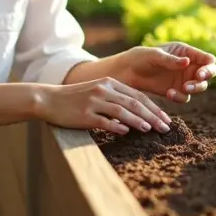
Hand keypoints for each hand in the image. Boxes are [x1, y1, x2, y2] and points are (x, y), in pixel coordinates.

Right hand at [36, 77, 172, 134]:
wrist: (49, 99)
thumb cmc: (75, 98)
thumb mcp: (97, 92)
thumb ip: (116, 99)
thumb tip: (137, 115)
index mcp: (109, 83)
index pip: (138, 95)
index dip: (154, 108)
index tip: (166, 119)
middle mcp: (104, 90)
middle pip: (134, 103)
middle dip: (152, 116)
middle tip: (165, 128)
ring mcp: (94, 102)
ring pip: (122, 111)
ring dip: (139, 121)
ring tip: (151, 129)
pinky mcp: (84, 115)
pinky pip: (105, 121)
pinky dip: (117, 126)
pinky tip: (127, 132)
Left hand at [117, 42, 215, 102]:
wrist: (127, 73)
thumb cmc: (140, 57)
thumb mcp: (154, 55)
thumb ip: (171, 60)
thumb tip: (187, 62)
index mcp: (185, 52)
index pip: (206, 58)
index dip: (208, 65)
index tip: (201, 72)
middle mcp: (188, 66)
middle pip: (208, 73)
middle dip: (205, 77)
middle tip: (198, 79)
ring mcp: (183, 79)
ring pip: (199, 86)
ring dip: (195, 88)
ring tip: (184, 87)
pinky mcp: (176, 92)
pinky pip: (185, 97)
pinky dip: (180, 97)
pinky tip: (169, 93)